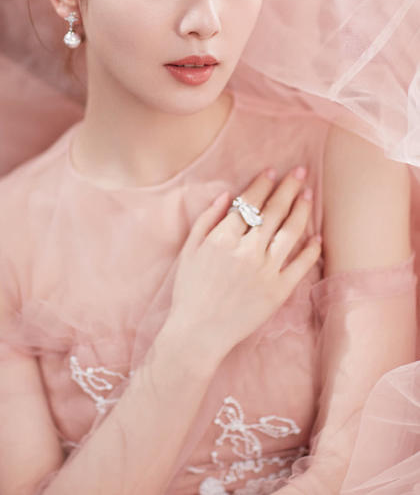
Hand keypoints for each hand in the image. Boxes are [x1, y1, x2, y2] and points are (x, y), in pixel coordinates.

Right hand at [166, 167, 321, 364]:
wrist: (198, 333)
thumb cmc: (189, 291)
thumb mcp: (189, 251)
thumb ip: (207, 220)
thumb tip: (225, 195)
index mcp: (224, 238)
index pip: (249, 202)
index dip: (262, 184)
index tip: (272, 171)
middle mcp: (248, 250)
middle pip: (274, 211)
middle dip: (288, 187)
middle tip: (300, 171)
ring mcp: (266, 271)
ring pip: (290, 232)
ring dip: (301, 209)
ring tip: (308, 194)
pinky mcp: (279, 291)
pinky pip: (301, 265)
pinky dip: (311, 249)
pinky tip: (316, 236)